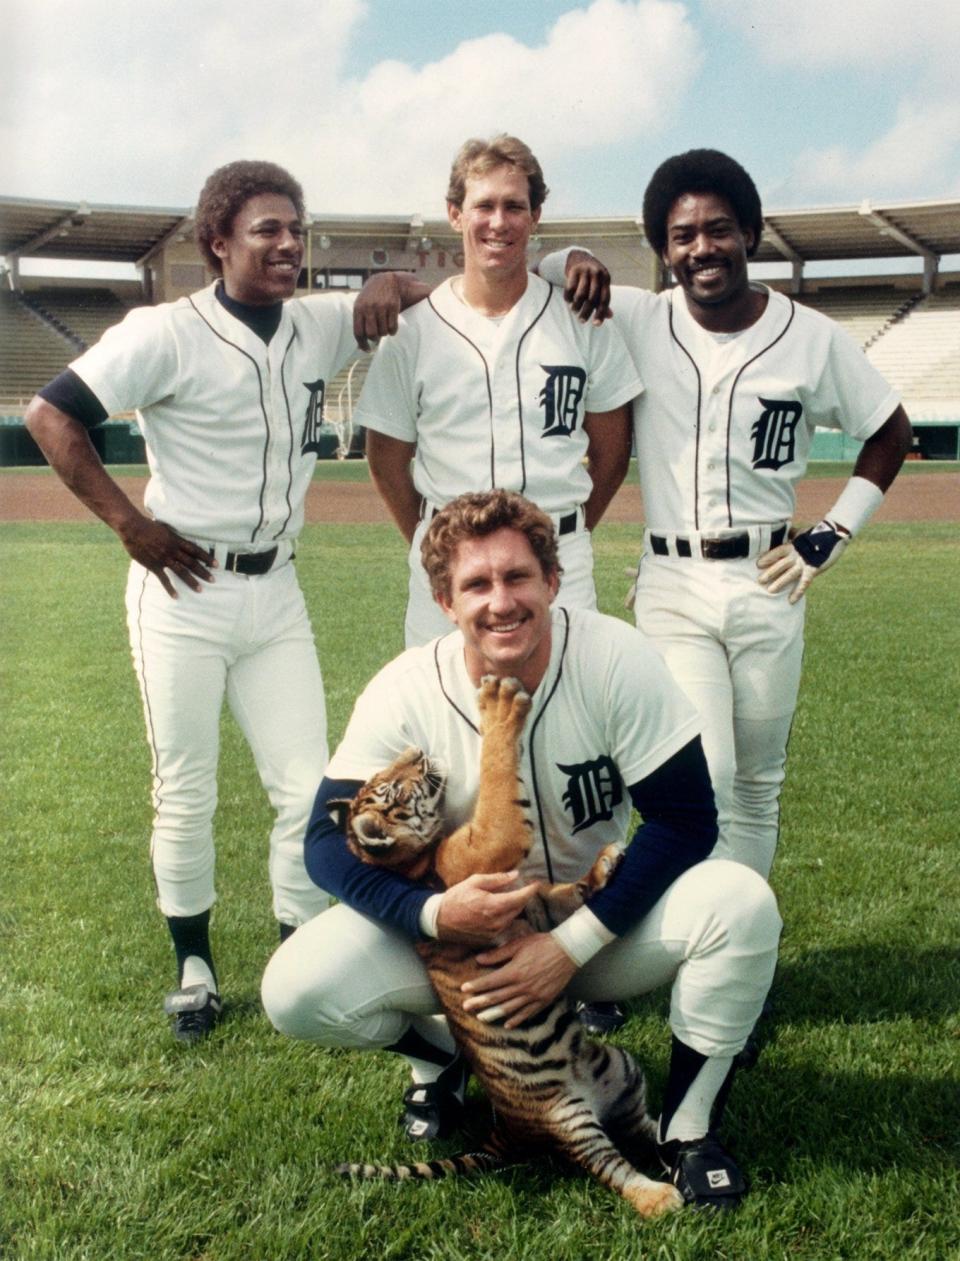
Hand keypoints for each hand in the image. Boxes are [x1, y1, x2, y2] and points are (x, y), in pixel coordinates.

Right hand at [118, 515, 214, 597]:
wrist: (133, 528)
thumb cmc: (148, 526)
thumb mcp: (165, 529)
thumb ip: (173, 537)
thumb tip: (180, 540)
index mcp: (176, 540)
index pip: (196, 550)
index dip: (206, 557)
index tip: (216, 564)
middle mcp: (173, 550)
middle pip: (192, 563)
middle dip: (203, 572)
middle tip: (213, 580)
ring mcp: (164, 559)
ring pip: (181, 572)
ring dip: (191, 581)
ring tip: (200, 590)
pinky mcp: (154, 565)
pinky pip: (164, 579)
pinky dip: (170, 589)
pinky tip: (176, 596)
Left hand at [353, 272, 401, 350]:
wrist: (384, 281)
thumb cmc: (370, 298)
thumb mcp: (361, 307)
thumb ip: (359, 324)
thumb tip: (360, 347)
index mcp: (358, 309)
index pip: (358, 332)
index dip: (362, 344)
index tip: (367, 350)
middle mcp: (369, 308)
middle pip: (372, 334)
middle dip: (375, 338)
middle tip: (377, 337)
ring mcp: (381, 307)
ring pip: (383, 332)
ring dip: (384, 333)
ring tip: (384, 327)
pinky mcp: (393, 306)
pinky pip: (393, 327)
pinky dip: (392, 331)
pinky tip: (391, 326)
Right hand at [436, 872, 540, 946]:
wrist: (439, 920)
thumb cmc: (455, 898)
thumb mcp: (474, 882)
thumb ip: (497, 879)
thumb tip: (515, 875)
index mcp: (493, 905)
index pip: (520, 898)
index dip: (530, 890)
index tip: (537, 883)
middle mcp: (496, 921)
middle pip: (518, 908)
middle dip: (522, 897)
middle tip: (522, 887)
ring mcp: (494, 932)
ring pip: (512, 917)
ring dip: (514, 907)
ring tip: (509, 897)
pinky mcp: (490, 939)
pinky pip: (504, 926)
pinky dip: (505, 916)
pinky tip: (499, 909)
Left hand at [461, 932, 576, 1027]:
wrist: (568, 951)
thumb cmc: (542, 944)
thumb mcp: (518, 944)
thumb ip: (498, 954)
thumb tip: (479, 959)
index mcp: (514, 971)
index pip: (490, 982)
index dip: (476, 986)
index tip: (464, 989)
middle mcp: (522, 987)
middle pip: (497, 997)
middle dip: (480, 1003)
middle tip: (466, 1007)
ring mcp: (534, 996)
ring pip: (510, 1009)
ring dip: (494, 1014)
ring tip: (482, 1018)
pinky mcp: (544, 1000)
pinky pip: (528, 1013)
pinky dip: (517, 1019)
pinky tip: (508, 1024)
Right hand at [563, 250, 611, 324]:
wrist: (578, 257)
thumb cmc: (591, 276)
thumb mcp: (600, 284)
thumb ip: (603, 299)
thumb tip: (610, 316)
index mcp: (606, 278)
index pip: (604, 299)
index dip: (601, 313)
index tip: (596, 324)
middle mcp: (597, 273)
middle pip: (592, 298)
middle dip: (586, 312)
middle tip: (581, 320)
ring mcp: (585, 271)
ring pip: (580, 295)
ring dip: (576, 306)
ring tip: (574, 310)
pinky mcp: (573, 270)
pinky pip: (570, 289)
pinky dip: (568, 298)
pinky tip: (568, 301)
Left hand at [757, 519, 849, 603]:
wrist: (835, 534)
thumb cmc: (818, 533)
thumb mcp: (802, 534)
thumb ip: (792, 536)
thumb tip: (786, 533)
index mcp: (793, 545)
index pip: (778, 552)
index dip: (768, 557)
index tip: (758, 564)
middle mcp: (797, 554)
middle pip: (781, 564)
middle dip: (770, 572)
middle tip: (760, 581)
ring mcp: (805, 562)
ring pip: (790, 574)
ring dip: (780, 582)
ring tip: (770, 590)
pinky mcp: (814, 569)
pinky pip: (804, 582)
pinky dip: (798, 592)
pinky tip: (791, 600)